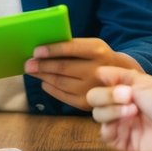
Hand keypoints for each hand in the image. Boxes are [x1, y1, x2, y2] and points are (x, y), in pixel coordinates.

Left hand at [24, 38, 142, 110]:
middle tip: (27, 64)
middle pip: (63, 68)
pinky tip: (44, 82)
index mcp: (98, 51)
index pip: (71, 48)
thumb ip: (72, 47)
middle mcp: (97, 71)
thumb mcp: (93, 46)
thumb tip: (42, 50)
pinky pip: (63, 96)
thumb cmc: (100, 58)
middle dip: (42, 66)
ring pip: (61, 82)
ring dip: (43, 76)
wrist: (124, 79)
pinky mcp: (87, 104)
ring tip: (32, 71)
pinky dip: (51, 88)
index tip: (36, 51)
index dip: (52, 50)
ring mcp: (93, 89)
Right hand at [85, 66, 151, 150]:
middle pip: (93, 99)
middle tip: (128, 96)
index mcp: (122, 91)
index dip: (106, 84)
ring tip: (133, 110)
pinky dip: (111, 127)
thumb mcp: (143, 81)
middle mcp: (118, 107)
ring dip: (113, 110)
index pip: (99, 85)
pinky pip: (104, 134)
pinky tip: (128, 122)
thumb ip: (118, 75)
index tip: (122, 84)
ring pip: (97, 115)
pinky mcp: (121, 141)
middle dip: (107, 96)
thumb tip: (97, 71)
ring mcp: (119, 124)